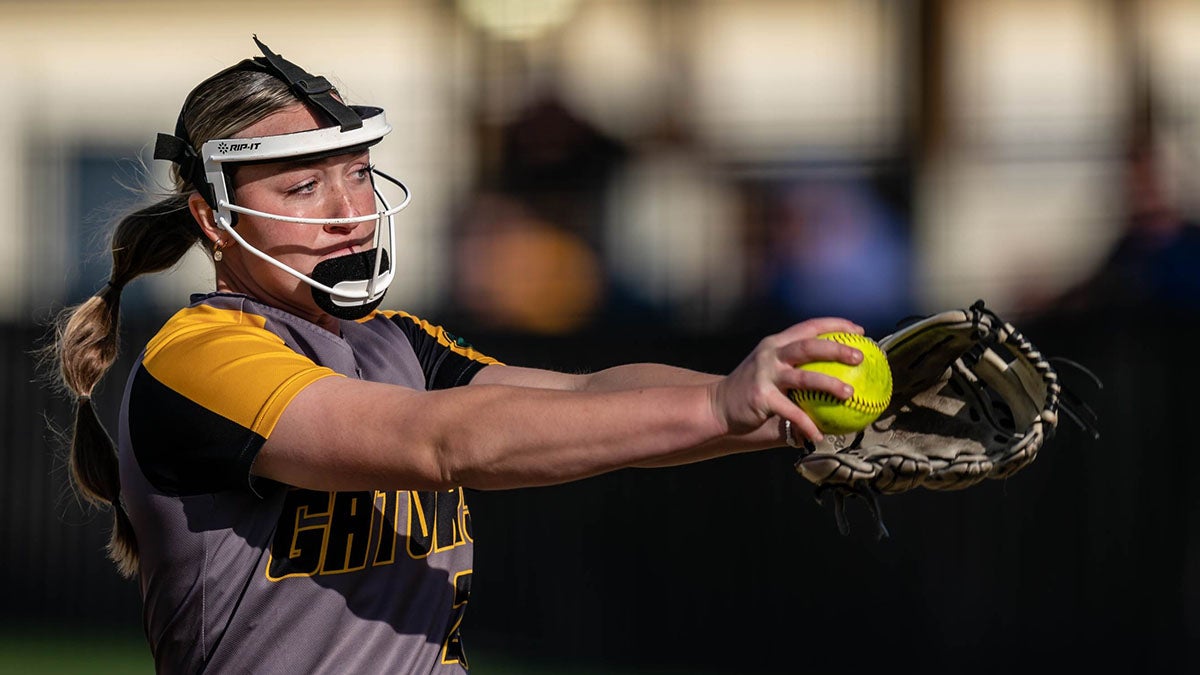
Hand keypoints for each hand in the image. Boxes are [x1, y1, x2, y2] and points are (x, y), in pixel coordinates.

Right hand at [710, 318, 864, 442]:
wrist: (718, 405)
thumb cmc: (752, 391)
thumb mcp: (772, 370)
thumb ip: (797, 369)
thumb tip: (838, 376)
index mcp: (776, 344)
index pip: (809, 327)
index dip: (835, 325)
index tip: (859, 331)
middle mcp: (771, 355)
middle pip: (809, 346)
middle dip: (837, 348)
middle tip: (860, 357)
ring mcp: (765, 375)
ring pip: (804, 378)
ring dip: (830, 385)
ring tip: (850, 394)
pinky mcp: (762, 397)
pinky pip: (792, 412)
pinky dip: (807, 424)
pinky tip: (820, 435)